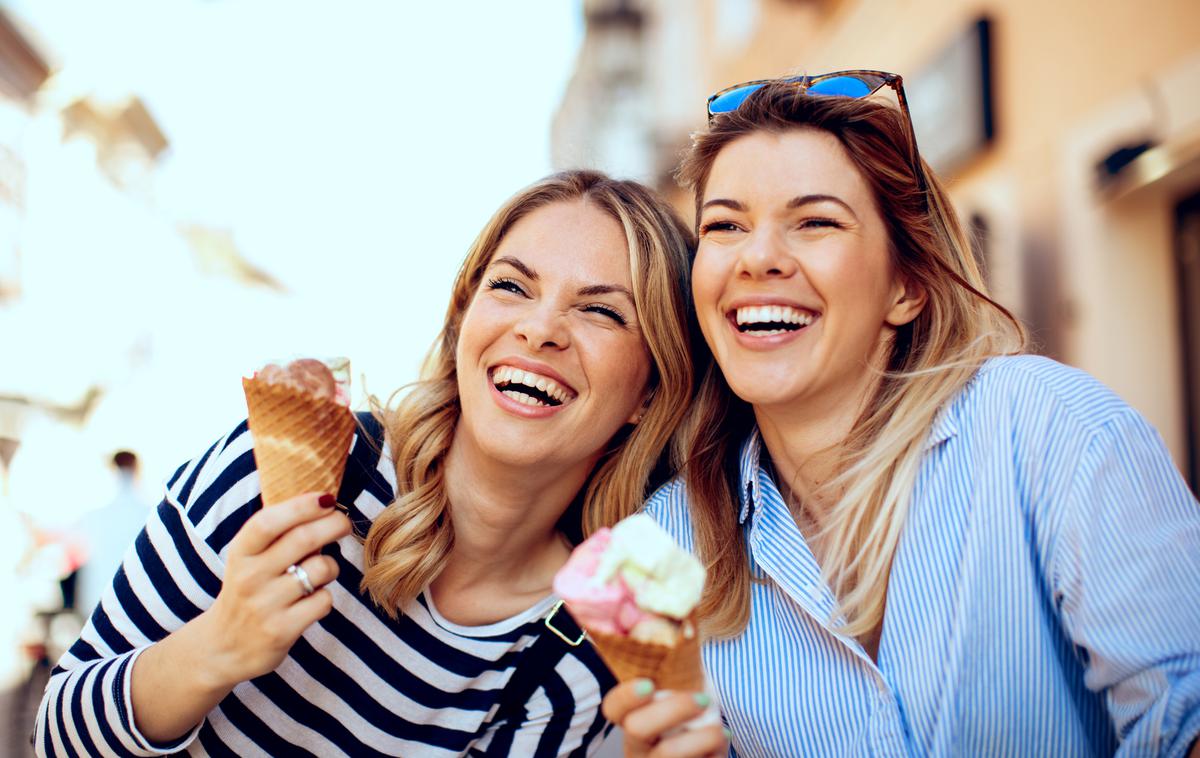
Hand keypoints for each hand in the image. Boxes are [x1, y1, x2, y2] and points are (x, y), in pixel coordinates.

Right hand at [201, 492, 349, 689]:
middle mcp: (249, 577)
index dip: (301, 505)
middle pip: (304, 539)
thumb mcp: (249, 559)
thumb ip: (278, 534)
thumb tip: (324, 502)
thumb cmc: (248, 591)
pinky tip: (312, 600)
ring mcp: (265, 606)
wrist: (222, 648)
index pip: (268, 522)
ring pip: (321, 568)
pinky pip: (324, 600)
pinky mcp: (281, 630)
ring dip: (331, 566)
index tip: (327, 498)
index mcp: (240, 553)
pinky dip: (325, 597)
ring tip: (322, 571)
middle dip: (334, 524)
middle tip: (343, 523)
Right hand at [603, 679, 728, 757]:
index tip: (649, 683)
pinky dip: (714, 753)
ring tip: (721, 729)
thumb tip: (687, 618)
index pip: (613, 707)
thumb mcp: (684, 693)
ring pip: (667, 754)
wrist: (709, 752)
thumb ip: (678, 667)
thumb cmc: (696, 718)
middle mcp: (636, 746)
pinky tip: (722, 742)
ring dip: (701, 737)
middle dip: (673, 710)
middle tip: (703, 698)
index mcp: (632, 718)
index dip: (626, 696)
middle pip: (636, 728)